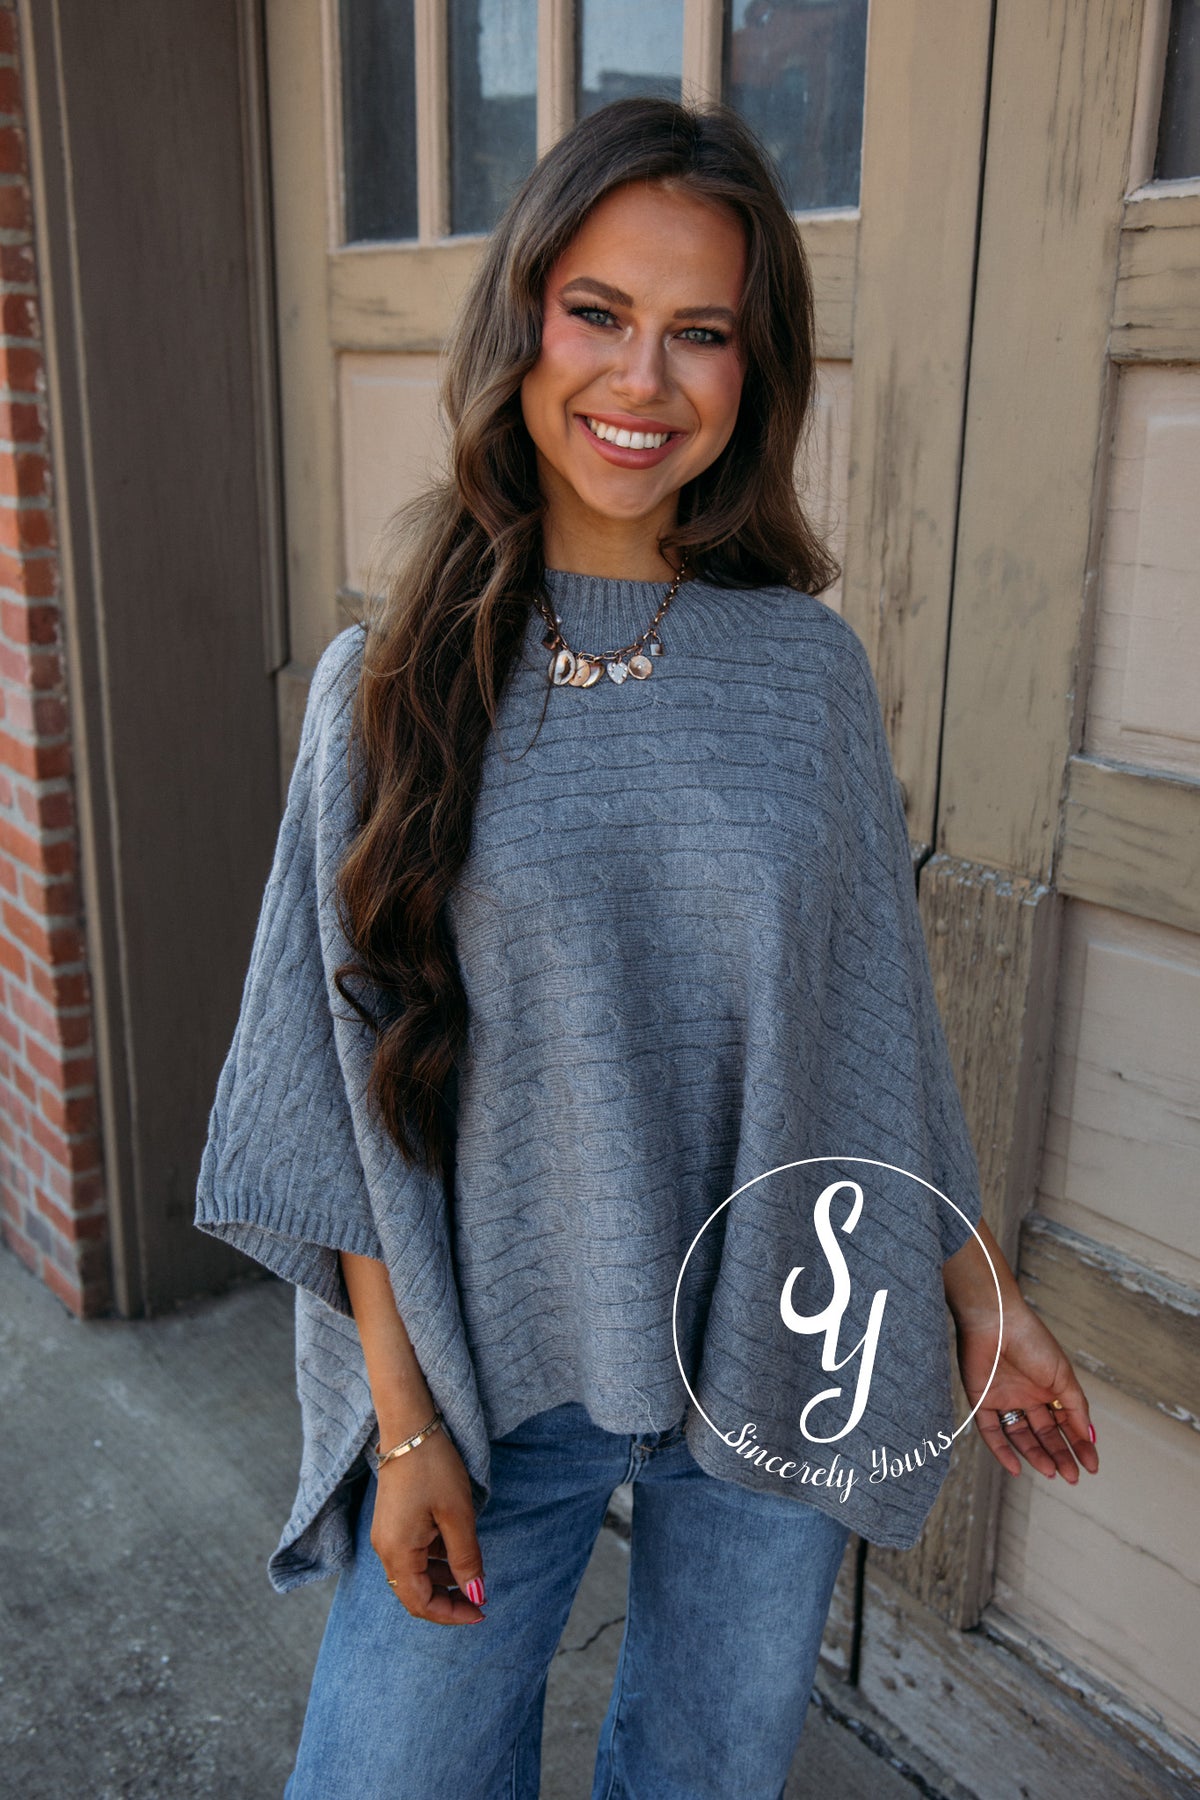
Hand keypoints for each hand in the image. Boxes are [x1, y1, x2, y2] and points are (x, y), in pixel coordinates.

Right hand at [370, 1426, 487, 1624]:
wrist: (410, 1427)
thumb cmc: (434, 1468)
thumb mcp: (458, 1516)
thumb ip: (465, 1560)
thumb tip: (475, 1595)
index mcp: (397, 1552)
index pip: (421, 1604)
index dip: (451, 1614)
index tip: (481, 1610)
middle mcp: (385, 1549)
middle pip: (414, 1594)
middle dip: (447, 1601)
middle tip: (480, 1598)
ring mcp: (387, 1536)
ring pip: (414, 1575)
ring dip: (442, 1581)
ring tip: (473, 1574)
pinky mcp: (392, 1523)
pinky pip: (412, 1555)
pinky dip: (435, 1562)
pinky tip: (456, 1551)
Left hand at [953, 1294, 1099, 1484]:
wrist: (995, 1320)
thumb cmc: (1032, 1341)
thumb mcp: (1063, 1376)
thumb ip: (1076, 1407)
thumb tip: (1089, 1437)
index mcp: (1048, 1388)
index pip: (1065, 1424)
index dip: (1079, 1444)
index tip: (1092, 1465)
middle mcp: (1027, 1397)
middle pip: (1045, 1434)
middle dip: (1060, 1455)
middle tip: (1072, 1476)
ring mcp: (1004, 1400)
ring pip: (1021, 1436)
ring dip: (1036, 1456)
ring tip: (1052, 1472)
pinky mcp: (981, 1401)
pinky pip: (991, 1432)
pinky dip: (1002, 1451)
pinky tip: (1016, 1468)